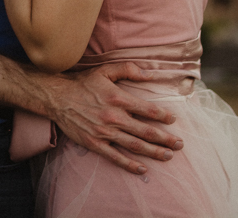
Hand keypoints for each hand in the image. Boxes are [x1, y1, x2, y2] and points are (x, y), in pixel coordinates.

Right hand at [42, 62, 182, 174]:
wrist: (58, 97)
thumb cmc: (83, 83)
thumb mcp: (105, 70)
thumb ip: (128, 69)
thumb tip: (149, 74)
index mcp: (118, 98)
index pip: (147, 110)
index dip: (163, 116)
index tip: (173, 120)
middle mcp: (114, 117)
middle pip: (146, 132)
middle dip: (165, 139)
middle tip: (179, 144)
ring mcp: (104, 132)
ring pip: (135, 145)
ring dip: (154, 152)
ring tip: (168, 156)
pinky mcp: (95, 143)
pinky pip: (116, 157)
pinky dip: (130, 165)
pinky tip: (143, 169)